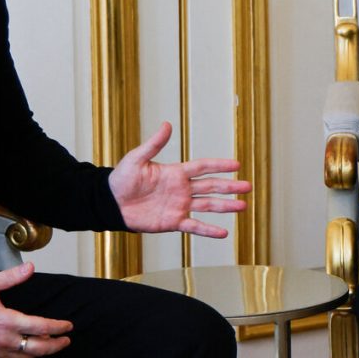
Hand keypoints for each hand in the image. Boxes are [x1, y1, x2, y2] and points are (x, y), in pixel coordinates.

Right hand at [0, 263, 72, 357]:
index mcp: (7, 321)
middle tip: (65, 340)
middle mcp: (5, 340)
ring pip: (28, 357)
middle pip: (40, 348)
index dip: (58, 327)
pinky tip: (27, 349)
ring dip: (40, 351)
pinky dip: (24, 356)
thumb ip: (11, 277)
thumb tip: (29, 267)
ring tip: (47, 343)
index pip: (41, 327)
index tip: (68, 326)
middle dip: (57, 345)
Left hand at [110, 120, 250, 236]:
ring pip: (208, 206)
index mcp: (175, 172)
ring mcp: (179, 206)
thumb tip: (167, 125)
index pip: (203, 167)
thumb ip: (154, 144)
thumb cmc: (121, 179)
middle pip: (211, 186)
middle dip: (229, 186)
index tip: (237, 165)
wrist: (111, 203)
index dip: (219, 165)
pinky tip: (223, 232)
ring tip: (243, 206)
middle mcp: (181, 189)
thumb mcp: (137, 158)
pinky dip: (209, 230)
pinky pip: (194, 226)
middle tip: (247, 186)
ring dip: (225, 206)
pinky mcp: (173, 222)